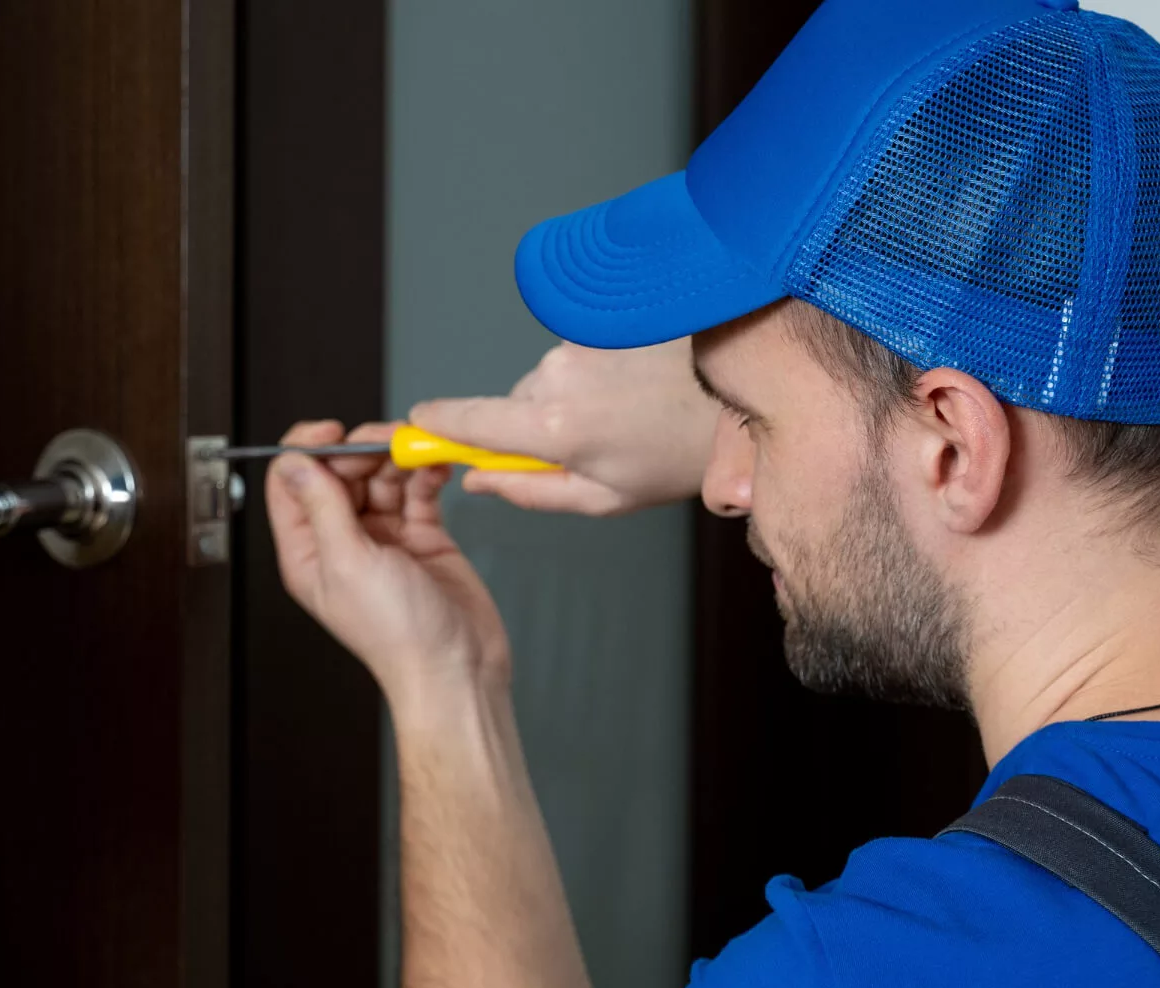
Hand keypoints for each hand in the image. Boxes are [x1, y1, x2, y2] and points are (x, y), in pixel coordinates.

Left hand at [264, 421, 510, 709]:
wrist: (458, 667)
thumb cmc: (399, 637)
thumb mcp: (348, 563)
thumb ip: (322, 507)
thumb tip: (295, 463)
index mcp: (309, 552)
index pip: (292, 483)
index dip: (308, 449)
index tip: (332, 431)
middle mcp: (343, 542)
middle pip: (340, 473)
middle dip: (362, 449)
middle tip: (386, 441)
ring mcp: (384, 538)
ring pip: (381, 477)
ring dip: (398, 457)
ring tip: (417, 449)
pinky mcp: (423, 537)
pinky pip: (418, 491)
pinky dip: (426, 473)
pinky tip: (436, 467)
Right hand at [408, 338, 718, 515]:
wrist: (742, 394)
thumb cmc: (677, 454)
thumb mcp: (606, 497)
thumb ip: (531, 492)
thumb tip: (478, 480)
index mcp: (554, 428)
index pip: (469, 422)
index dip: (438, 426)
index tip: (417, 427)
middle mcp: (556, 376)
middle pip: (514, 404)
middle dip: (539, 426)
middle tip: (597, 443)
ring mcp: (580, 341)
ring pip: (548, 379)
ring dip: (575, 397)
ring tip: (631, 411)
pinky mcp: (601, 318)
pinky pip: (577, 352)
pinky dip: (598, 369)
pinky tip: (638, 381)